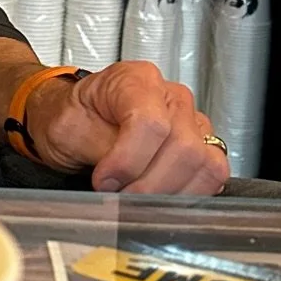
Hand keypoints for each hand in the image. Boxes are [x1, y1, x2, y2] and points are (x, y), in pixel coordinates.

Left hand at [26, 62, 229, 195]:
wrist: (72, 121)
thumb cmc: (70, 118)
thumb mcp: (68, 129)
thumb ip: (100, 150)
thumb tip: (121, 178)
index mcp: (136, 80)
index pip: (151, 123)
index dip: (129, 162)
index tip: (104, 182)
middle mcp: (171, 97)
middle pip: (183, 147)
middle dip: (148, 184)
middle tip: (118, 196)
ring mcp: (191, 121)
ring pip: (204, 164)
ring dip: (169, 193)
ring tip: (135, 199)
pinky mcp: (202, 146)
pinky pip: (213, 175)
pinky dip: (187, 195)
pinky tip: (158, 199)